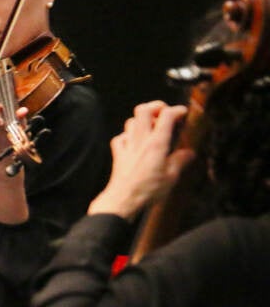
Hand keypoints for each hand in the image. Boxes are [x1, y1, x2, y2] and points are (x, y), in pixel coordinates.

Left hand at [88, 101, 194, 219]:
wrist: (123, 199)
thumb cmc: (148, 190)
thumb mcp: (171, 177)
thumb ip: (180, 161)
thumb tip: (189, 153)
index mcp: (157, 143)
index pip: (166, 115)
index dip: (176, 110)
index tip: (183, 113)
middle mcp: (140, 140)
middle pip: (143, 109)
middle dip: (155, 106)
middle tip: (165, 113)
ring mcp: (127, 145)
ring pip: (130, 121)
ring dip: (141, 121)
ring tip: (152, 128)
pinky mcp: (118, 154)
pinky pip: (120, 137)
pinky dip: (128, 136)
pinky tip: (134, 143)